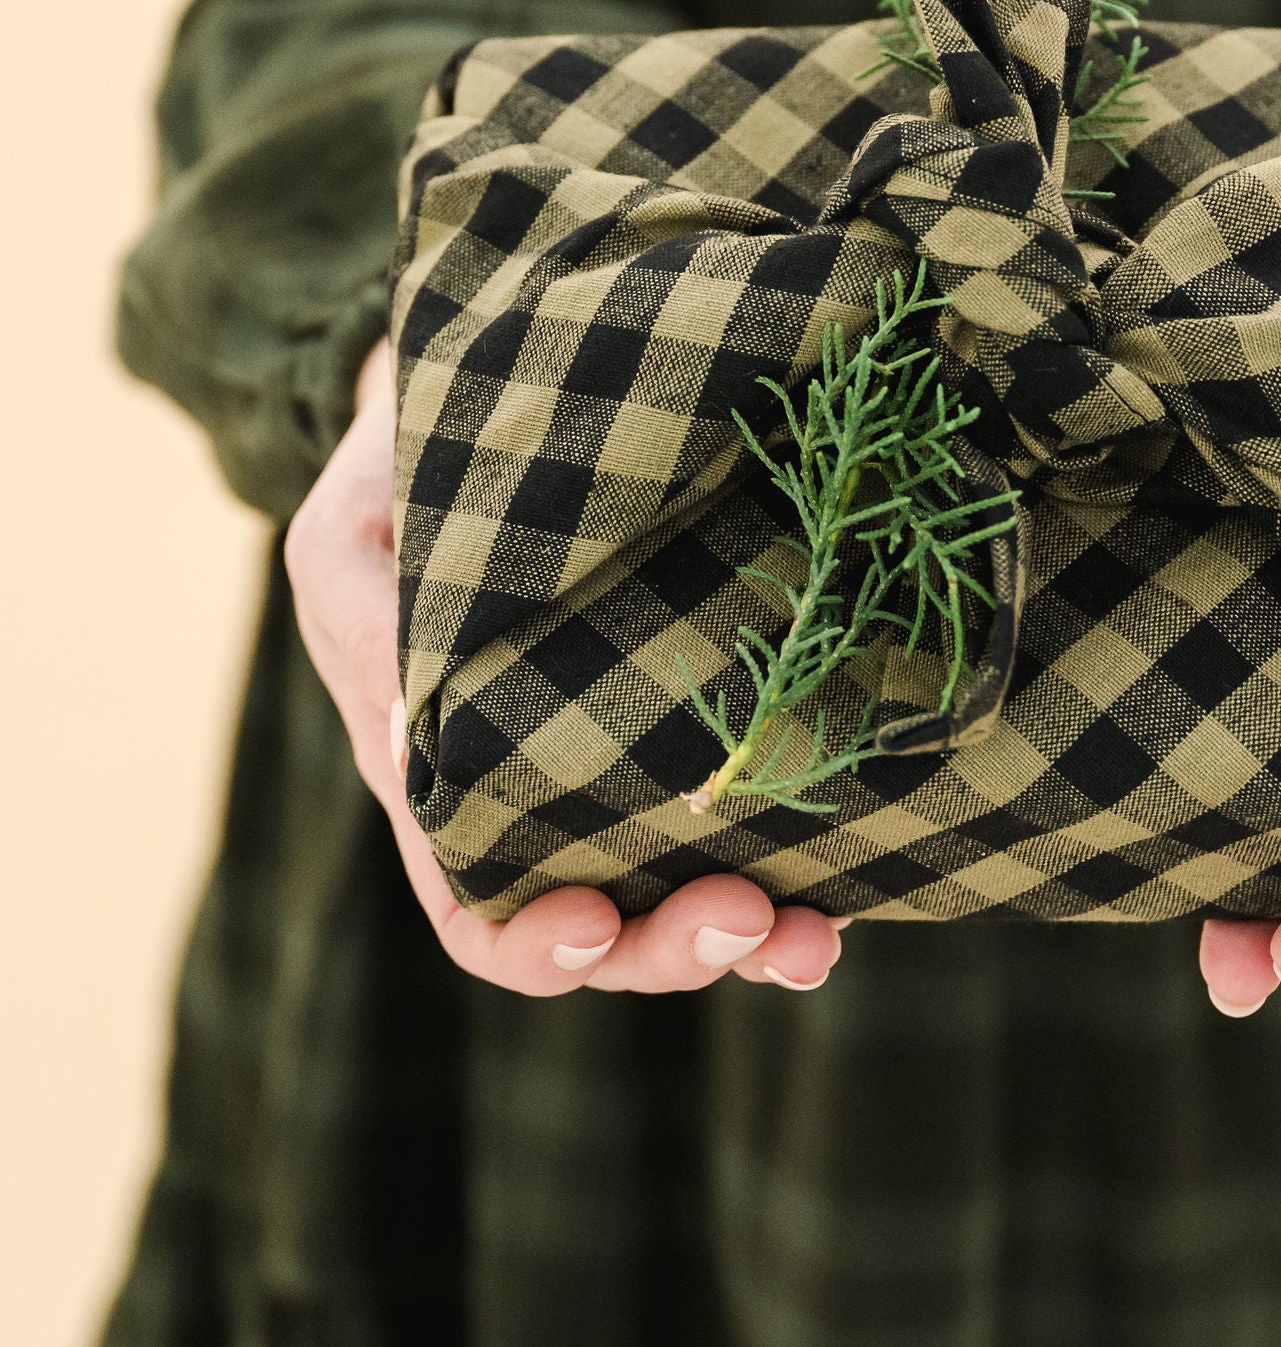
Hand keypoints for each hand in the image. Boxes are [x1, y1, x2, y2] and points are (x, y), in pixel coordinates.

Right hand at [282, 340, 842, 996]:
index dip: (535, 946)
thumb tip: (409, 736)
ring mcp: (637, 762)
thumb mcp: (355, 531)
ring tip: (820, 936)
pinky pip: (764, 813)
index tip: (594, 919)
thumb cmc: (408, 464)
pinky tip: (858, 871)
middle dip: (675, 949)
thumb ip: (370, 622)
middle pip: (609, 930)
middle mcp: (547, 792)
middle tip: (751, 921)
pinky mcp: (715, 717)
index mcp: (442, 774)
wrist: (504, 397)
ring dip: (763, 934)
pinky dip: (811, 862)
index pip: (478, 910)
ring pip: (697, 891)